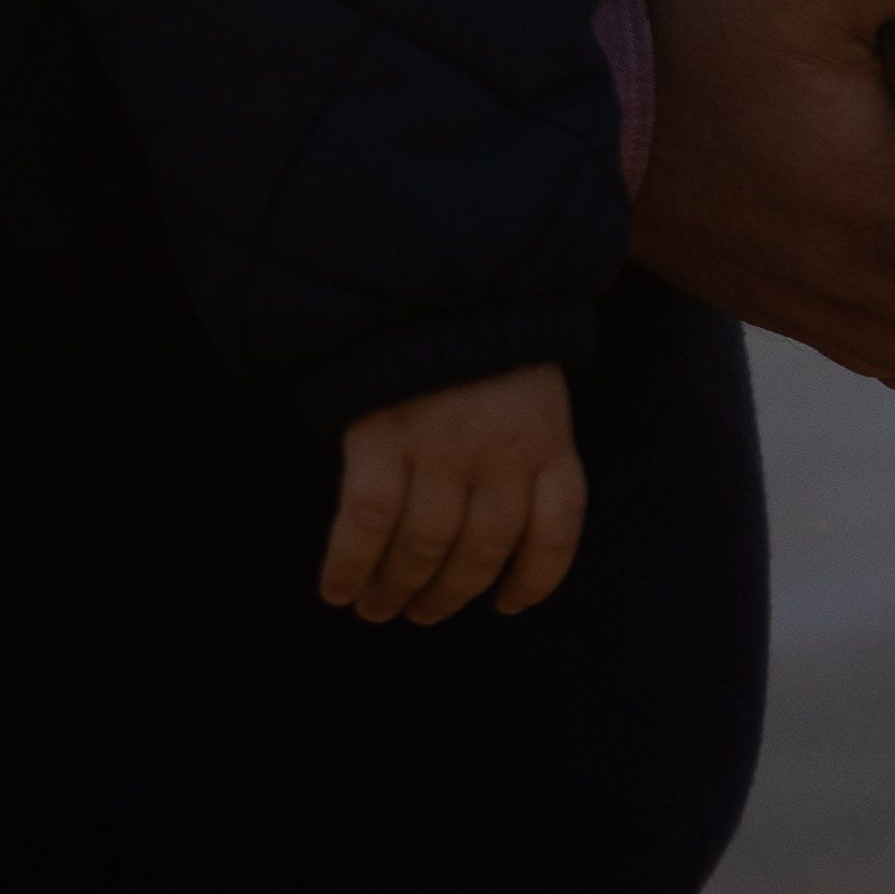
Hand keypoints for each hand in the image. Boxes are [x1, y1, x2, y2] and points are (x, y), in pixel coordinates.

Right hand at [323, 363, 586, 623]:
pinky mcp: (383, 439)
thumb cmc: (483, 343)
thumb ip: (527, 449)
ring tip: (378, 610)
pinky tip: (337, 591)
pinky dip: (351, 563)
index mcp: (548, 444)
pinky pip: (367, 520)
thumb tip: (500, 521)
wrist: (432, 280)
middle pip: (482, 551)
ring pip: (425, 546)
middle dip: (450, 594)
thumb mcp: (533, 392)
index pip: (557, 531)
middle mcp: (501, 457)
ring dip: (398, 588)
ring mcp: (442, 450)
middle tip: (422, 614)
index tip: (509, 605)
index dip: (535, 578)